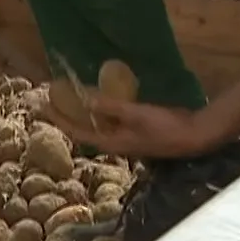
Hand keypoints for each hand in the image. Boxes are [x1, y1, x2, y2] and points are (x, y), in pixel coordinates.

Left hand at [56, 93, 225, 159]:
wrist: (195, 136)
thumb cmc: (165, 127)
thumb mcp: (136, 115)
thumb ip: (111, 107)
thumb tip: (84, 100)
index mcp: (112, 142)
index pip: (78, 132)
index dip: (60, 120)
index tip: (44, 106)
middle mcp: (116, 143)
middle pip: (85, 130)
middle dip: (68, 115)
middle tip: (53, 99)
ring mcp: (127, 138)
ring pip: (98, 125)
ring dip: (84, 112)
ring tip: (71, 97)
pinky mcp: (137, 131)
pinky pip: (112, 121)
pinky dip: (102, 110)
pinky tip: (102, 99)